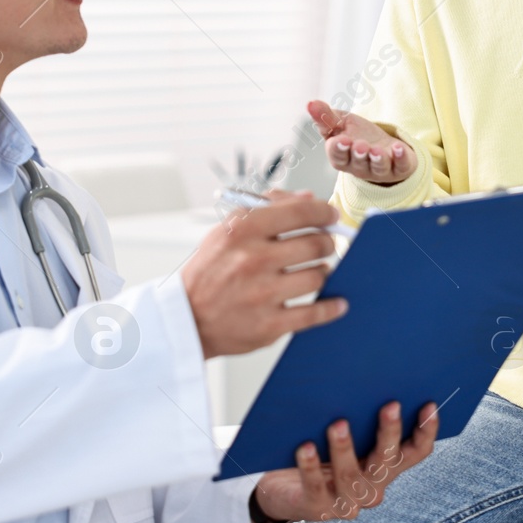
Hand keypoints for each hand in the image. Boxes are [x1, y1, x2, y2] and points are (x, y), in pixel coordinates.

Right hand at [181, 189, 346, 357]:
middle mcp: (253, 260)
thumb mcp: (227, 231)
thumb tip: (308, 198)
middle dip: (326, 242)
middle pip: (315, 244)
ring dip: (322, 272)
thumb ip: (267, 209)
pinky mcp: (269, 325)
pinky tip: (337, 303)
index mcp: (242, 231)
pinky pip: (314, 312)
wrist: (186, 318)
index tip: (330, 215)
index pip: (300, 212)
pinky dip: (331, 307)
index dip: (324, 211)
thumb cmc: (209, 272)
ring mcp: (262, 294)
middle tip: (323, 245)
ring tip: (315, 271)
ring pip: (318, 276)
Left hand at [252, 400, 438, 522]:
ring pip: (350, 474)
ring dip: (345, 448)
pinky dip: (310, 465)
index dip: (426, 431)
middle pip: (387, 460)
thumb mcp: (348, 438)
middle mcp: (372, 487)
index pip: (416, 452)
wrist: (285, 493)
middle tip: (390, 406)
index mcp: (385, 468)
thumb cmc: (321, 457)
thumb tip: (365, 381)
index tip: (428, 405)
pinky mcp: (317, 507)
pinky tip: (305, 446)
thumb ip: (360, 421)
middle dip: (390, 432)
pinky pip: (315, 485)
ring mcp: (346, 501)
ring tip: (339, 424)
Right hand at [307, 100, 415, 185]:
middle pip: (358, 164)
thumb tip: (310, 103)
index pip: (337, 156)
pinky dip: (400, 158)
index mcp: (342, 158)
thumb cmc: (357, 136)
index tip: (342, 139)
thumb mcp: (341, 123)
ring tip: (377, 150)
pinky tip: (399, 147)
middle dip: (359, 155)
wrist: (383, 146)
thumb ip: (326, 117)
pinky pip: (400, 166)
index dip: (339, 149)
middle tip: (360, 145)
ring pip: (377, 167)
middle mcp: (360, 167)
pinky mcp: (398, 167)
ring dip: (377, 159)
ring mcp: (379, 169)